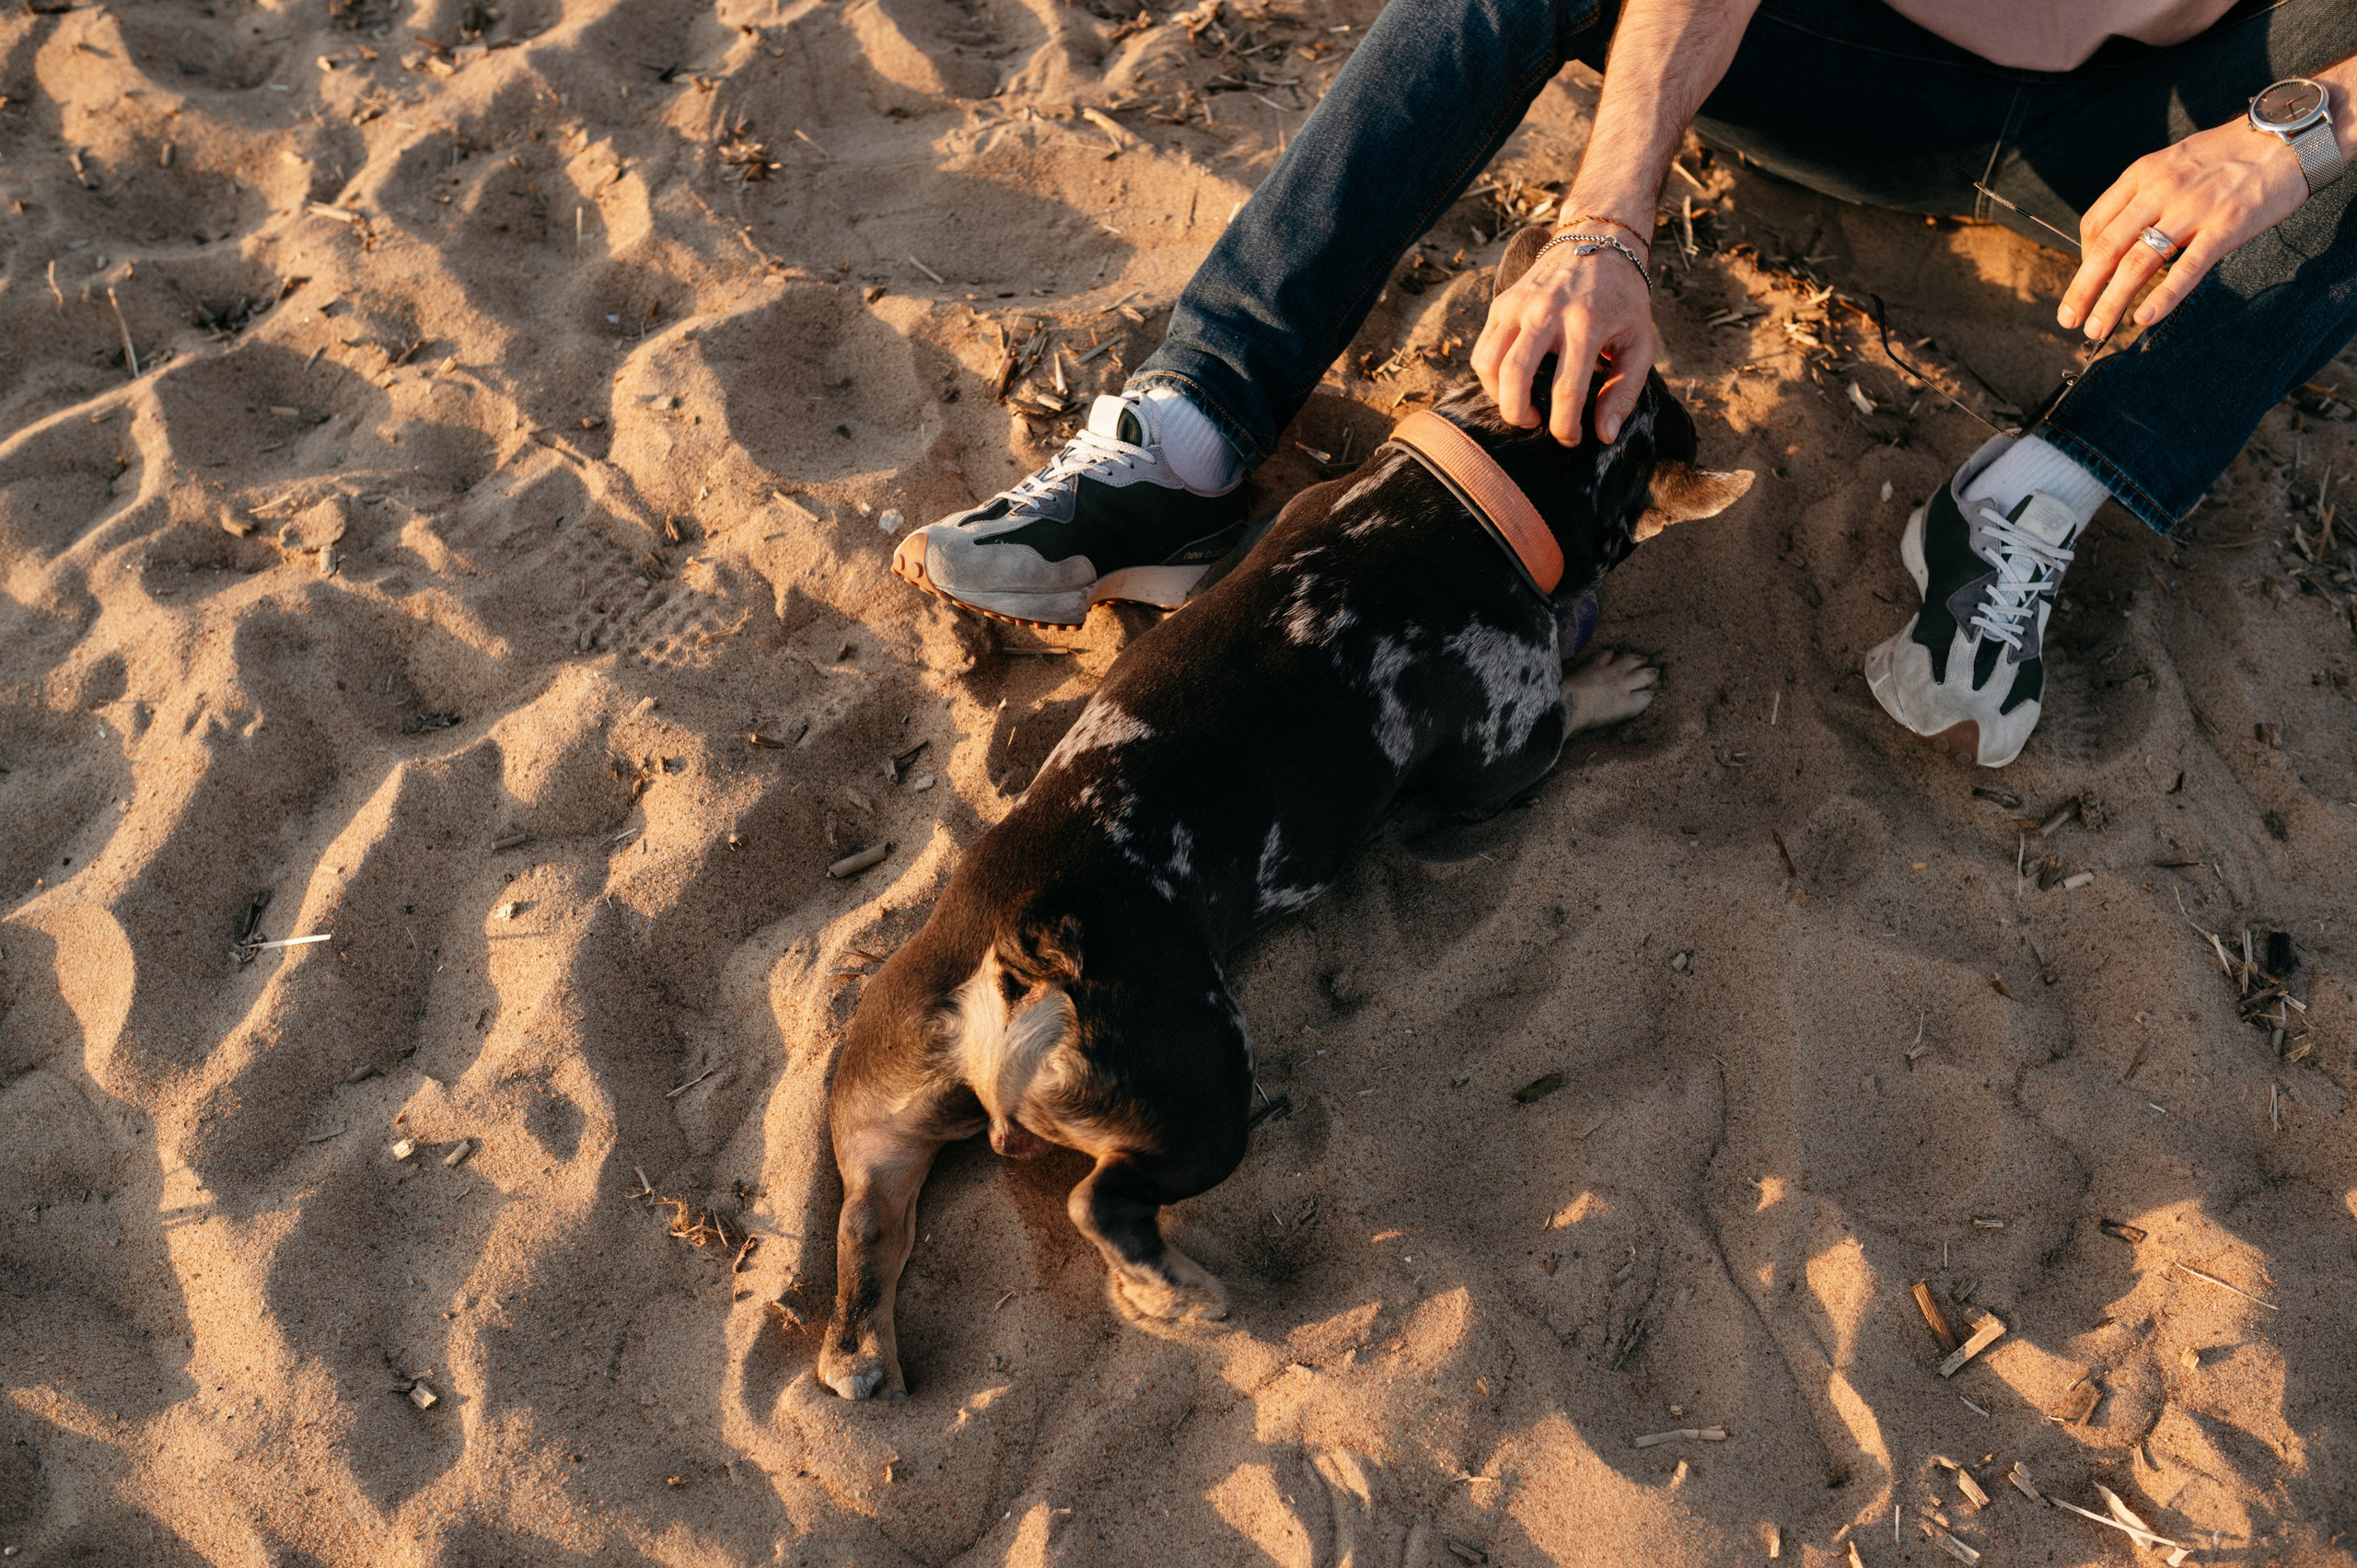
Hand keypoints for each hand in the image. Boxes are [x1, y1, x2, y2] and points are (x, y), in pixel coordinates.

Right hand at [1472, 236, 1655, 445]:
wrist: (1598, 240)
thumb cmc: (1622, 299)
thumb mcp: (1639, 342)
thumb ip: (1625, 390)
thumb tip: (1603, 434)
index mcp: (1586, 324)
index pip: (1566, 389)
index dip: (1565, 427)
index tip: (1571, 439)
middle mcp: (1547, 312)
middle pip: (1515, 377)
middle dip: (1520, 415)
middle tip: (1535, 424)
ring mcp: (1519, 305)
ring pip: (1489, 364)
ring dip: (1499, 397)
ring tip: (1520, 406)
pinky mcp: (1502, 303)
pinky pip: (1482, 349)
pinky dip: (1490, 376)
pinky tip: (1511, 382)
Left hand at [2059, 116, 2307, 339]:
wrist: (2287, 137)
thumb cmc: (2229, 155)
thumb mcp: (2174, 163)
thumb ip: (2145, 195)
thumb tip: (2119, 236)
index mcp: (2143, 174)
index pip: (2094, 222)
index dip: (2082, 258)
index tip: (2085, 282)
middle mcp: (2161, 190)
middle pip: (2106, 248)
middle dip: (2082, 290)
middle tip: (2068, 320)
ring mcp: (2193, 209)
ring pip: (2137, 263)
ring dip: (2111, 302)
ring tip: (2096, 329)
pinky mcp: (2226, 227)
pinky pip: (2187, 269)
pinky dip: (2162, 297)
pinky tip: (2143, 319)